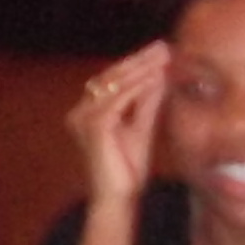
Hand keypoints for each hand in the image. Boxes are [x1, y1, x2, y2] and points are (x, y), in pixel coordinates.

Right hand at [68, 45, 167, 208]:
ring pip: (114, 85)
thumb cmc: (127, 168)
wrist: (119, 197)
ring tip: (163, 59)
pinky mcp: (93, 127)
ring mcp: (83, 118)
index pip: (113, 80)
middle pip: (112, 77)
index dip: (137, 64)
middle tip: (164, 47)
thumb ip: (146, 102)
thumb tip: (158, 74)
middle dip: (140, 60)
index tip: (161, 52)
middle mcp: (80, 111)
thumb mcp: (140, 127)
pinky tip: (155, 78)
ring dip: (141, 70)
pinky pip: (117, 100)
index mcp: (88, 111)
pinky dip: (137, 87)